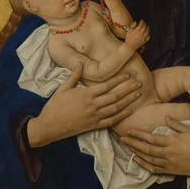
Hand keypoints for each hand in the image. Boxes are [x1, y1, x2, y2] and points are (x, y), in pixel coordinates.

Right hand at [26, 62, 141, 146]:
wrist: (49, 126)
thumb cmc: (55, 106)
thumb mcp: (63, 88)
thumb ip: (74, 75)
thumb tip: (80, 62)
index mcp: (86, 94)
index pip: (107, 85)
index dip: (119, 79)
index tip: (128, 74)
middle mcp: (93, 105)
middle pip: (115, 96)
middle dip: (128, 89)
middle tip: (139, 83)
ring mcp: (94, 117)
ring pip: (116, 108)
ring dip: (128, 101)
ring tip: (138, 95)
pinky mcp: (94, 126)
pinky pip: (111, 121)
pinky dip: (121, 116)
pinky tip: (129, 111)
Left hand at [120, 116, 189, 176]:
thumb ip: (176, 124)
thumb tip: (164, 118)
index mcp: (173, 142)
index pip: (151, 138)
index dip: (138, 134)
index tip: (129, 130)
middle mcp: (169, 154)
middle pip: (146, 149)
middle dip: (132, 143)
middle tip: (122, 137)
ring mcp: (170, 164)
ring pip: (148, 159)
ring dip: (136, 152)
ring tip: (127, 146)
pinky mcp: (173, 171)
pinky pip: (155, 169)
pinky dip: (144, 165)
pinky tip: (137, 160)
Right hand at [124, 20, 149, 49]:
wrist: (130, 46)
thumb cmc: (128, 38)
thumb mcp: (129, 31)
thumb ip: (132, 26)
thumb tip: (136, 22)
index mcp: (136, 31)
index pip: (140, 25)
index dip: (141, 22)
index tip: (142, 20)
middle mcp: (140, 34)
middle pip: (144, 28)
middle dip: (145, 24)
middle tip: (144, 23)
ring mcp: (143, 38)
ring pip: (147, 32)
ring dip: (148, 28)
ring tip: (147, 26)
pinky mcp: (144, 41)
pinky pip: (148, 37)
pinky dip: (149, 34)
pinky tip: (148, 32)